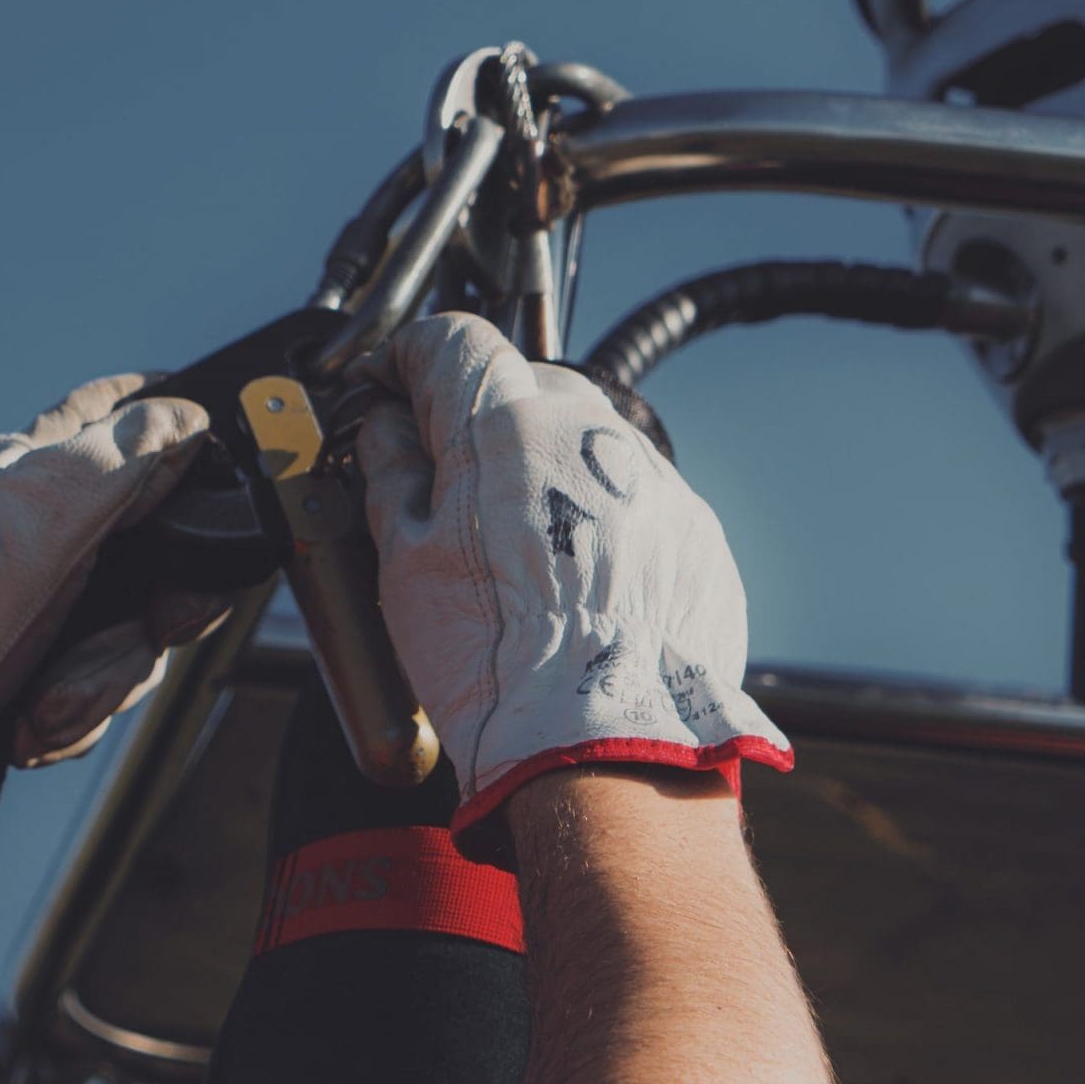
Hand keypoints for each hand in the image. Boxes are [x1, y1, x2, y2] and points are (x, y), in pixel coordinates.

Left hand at [0, 374, 218, 888]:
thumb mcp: (35, 519)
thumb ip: (113, 459)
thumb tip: (182, 414)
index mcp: (48, 471)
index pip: (128, 413)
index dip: (180, 430)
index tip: (214, 473)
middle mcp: (58, 526)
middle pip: (168, 541)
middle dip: (162, 607)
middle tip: (145, 628)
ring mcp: (58, 593)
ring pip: (143, 626)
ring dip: (107, 677)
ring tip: (53, 698)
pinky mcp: (52, 655)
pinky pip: (110, 682)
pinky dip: (82, 713)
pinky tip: (38, 719)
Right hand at [357, 314, 789, 840]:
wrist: (601, 742)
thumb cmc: (493, 662)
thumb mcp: (404, 563)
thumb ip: (393, 474)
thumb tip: (389, 429)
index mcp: (505, 426)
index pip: (452, 341)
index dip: (412, 360)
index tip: (397, 386)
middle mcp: (589, 433)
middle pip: (528, 382)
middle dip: (486, 416)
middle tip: (453, 485)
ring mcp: (652, 478)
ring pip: (588, 442)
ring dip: (549, 470)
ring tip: (522, 557)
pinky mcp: (694, 530)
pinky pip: (636, 500)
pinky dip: (603, 523)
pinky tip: (578, 587)